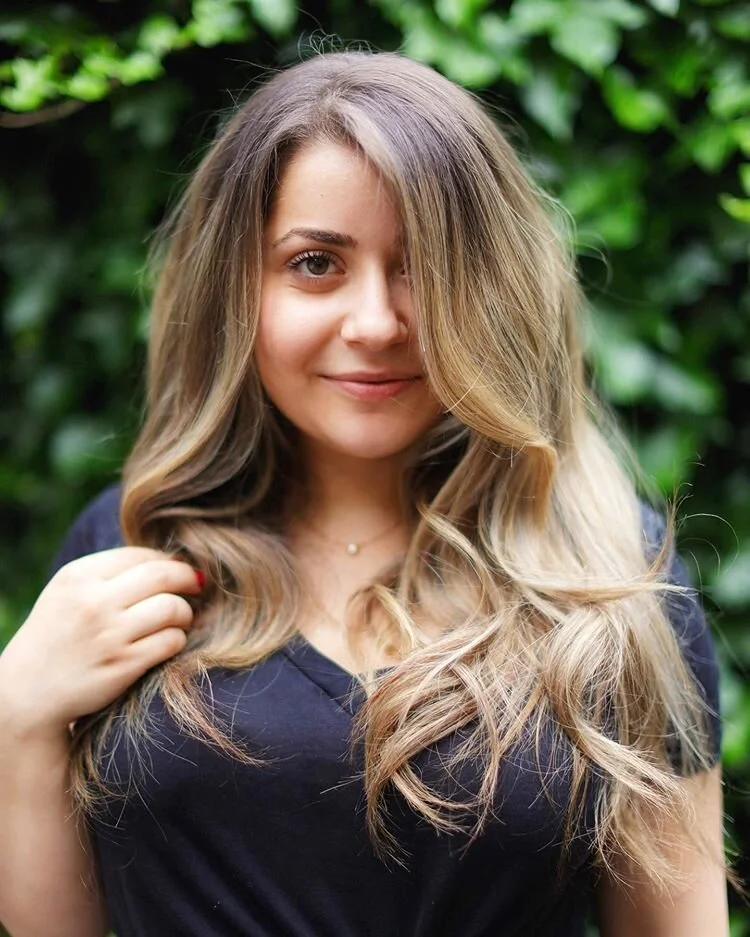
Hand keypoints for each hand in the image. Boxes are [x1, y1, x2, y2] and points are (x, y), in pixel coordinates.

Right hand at [0, 548, 202, 739]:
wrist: (28, 692)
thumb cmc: (58, 635)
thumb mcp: (70, 592)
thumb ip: (110, 573)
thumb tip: (170, 560)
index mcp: (79, 576)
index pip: (141, 555)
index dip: (167, 561)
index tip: (176, 572)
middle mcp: (94, 601)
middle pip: (164, 576)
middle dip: (188, 579)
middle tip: (197, 585)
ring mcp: (110, 634)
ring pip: (173, 608)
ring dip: (185, 613)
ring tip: (181, 618)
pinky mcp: (123, 664)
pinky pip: (171, 641)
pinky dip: (177, 639)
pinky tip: (169, 641)